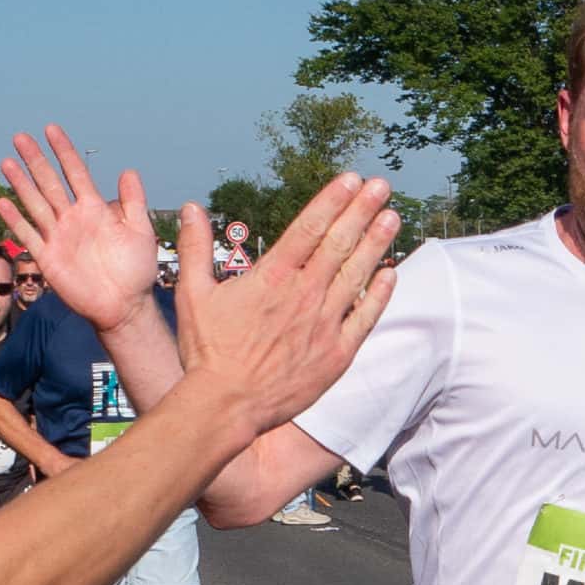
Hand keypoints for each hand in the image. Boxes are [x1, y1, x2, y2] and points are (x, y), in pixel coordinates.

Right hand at [0, 128, 162, 333]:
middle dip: (35, 160)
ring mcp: (58, 237)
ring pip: (35, 204)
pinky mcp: (48, 258)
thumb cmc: (136, 270)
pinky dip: (15, 219)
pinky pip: (29, 235)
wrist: (124, 306)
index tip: (51, 130)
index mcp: (95, 209)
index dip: (64, 151)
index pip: (75, 173)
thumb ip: (134, 202)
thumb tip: (128, 171)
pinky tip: (2, 202)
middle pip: (49, 183)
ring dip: (21, 184)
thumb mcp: (140, 231)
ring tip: (7, 162)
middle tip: (20, 137)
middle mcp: (73, 218)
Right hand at [170, 176, 398, 436]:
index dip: (333, 199)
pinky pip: (364, 317)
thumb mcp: (193, 294)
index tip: (351, 179)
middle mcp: (303, 294)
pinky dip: (380, 294)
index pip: (309, 227)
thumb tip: (192, 208)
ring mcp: (323, 323)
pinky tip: (390, 274)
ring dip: (376, 243)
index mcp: (272, 277)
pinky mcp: (336, 353)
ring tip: (392, 216)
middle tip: (381, 185)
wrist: (226, 405)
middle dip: (362, 210)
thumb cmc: (207, 352)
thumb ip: (196, 248)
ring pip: (357, 274)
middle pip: (339, 242)